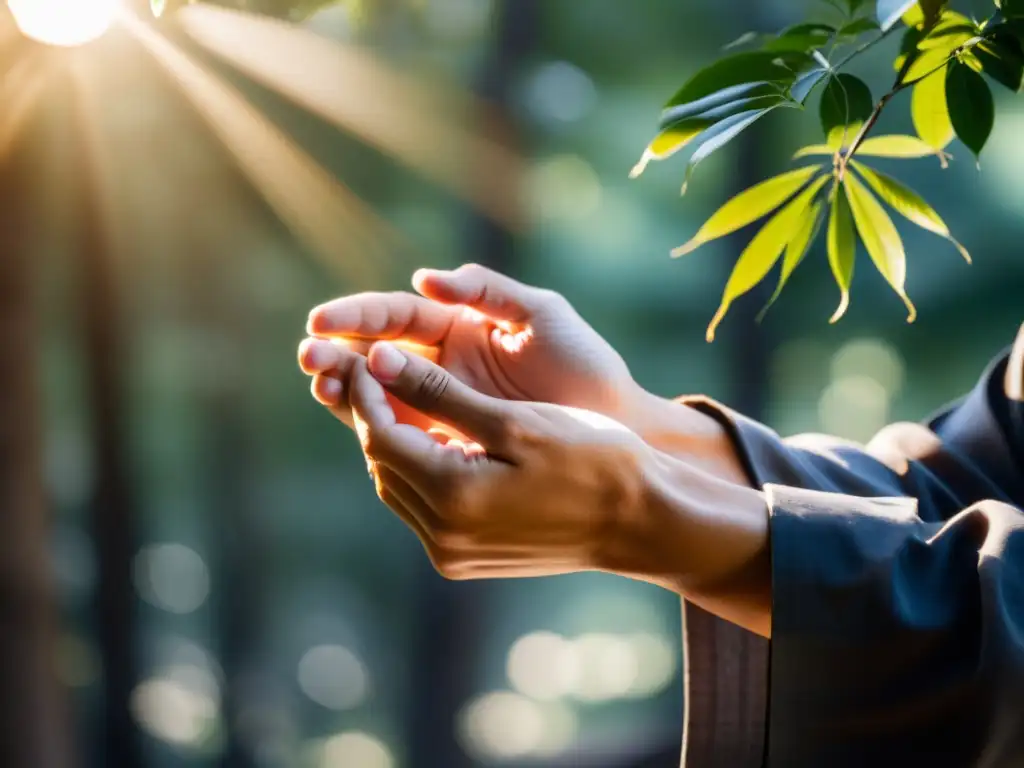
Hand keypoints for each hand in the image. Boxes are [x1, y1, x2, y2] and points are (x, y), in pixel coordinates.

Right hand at [299, 264, 642, 428]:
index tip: (322, 322)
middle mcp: (445, 363)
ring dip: (347, 389)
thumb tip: (425, 279)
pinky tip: (351, 420)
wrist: (618, 428)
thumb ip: (489, 292)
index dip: (359, 317)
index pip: (398, 316)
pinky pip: (405, 432)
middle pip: (379, 353)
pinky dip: (373, 425)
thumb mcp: (544, 316)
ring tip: (321, 387)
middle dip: (339, 353)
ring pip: (382, 394)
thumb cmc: (587, 366)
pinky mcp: (452, 441)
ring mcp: (445, 404)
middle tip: (309, 359)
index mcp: (462, 324)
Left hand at [347, 341, 654, 579]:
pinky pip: (423, 507)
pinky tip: (438, 438)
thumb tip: (378, 361)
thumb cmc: (590, 459)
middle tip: (382, 369)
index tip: (372, 351)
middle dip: (376, 414)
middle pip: (382, 463)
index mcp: (452, 497)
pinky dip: (421, 468)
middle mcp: (443, 535)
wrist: (639, 521)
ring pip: (399, 486)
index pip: (379, 436)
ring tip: (407, 397)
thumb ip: (439, 393)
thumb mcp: (514, 419)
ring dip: (396, 442)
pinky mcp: (465, 559)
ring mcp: (453, 554)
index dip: (368, 391)